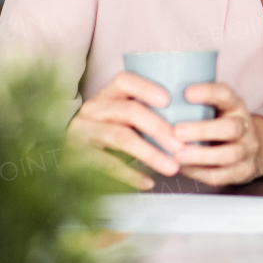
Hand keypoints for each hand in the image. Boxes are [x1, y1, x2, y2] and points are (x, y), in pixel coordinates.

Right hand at [68, 71, 184, 189]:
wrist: (69, 159)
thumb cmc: (110, 133)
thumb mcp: (124, 119)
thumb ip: (147, 113)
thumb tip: (192, 119)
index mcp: (107, 94)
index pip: (124, 80)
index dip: (146, 87)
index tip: (169, 100)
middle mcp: (93, 109)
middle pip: (129, 111)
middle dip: (159, 128)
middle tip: (181, 145)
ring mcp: (83, 132)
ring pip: (121, 137)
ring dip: (150, 153)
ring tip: (172, 167)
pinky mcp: (76, 156)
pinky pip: (106, 164)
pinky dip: (130, 174)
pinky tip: (148, 182)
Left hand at [171, 82, 262, 185]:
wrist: (245, 147)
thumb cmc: (216, 125)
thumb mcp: (212, 110)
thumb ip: (191, 107)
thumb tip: (153, 102)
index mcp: (234, 106)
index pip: (226, 94)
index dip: (208, 93)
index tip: (187, 93)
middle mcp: (244, 126)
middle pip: (231, 127)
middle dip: (203, 130)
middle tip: (177, 131)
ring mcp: (247, 149)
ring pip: (230, 154)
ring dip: (201, 155)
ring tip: (177, 155)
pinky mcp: (244, 170)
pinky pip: (222, 175)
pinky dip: (201, 173)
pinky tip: (184, 168)